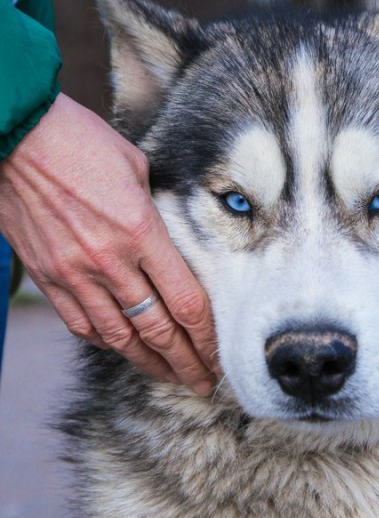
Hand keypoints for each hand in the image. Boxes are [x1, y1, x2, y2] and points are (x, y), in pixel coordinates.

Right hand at [0, 93, 218, 392]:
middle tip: (204, 383)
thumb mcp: (135, 166)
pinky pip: (81, 324)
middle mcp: (110, 260)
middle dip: (186, 363)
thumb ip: (156, 210)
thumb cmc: (80, 141)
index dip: (206, 338)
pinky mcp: (47, 276)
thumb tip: (170, 236)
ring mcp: (74, 273)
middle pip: (158, 330)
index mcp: (141, 231)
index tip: (219, 355)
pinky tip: (124, 348)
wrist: (15, 135)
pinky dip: (107, 342)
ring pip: (120, 336)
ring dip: (149, 362)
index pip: (186, 302)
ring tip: (170, 376)